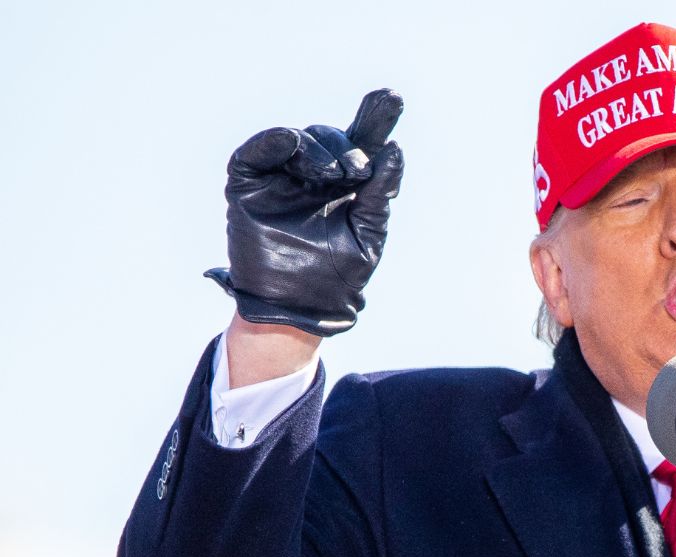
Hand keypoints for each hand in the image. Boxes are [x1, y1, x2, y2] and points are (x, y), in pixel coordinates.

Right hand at [205, 89, 404, 336]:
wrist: (299, 309)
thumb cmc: (338, 275)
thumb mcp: (368, 233)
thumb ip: (379, 193)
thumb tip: (395, 149)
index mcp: (345, 184)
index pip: (361, 144)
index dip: (375, 118)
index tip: (392, 97)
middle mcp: (313, 175)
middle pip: (329, 138)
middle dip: (345, 147)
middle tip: (357, 170)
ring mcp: (281, 177)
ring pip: (298, 140)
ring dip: (318, 149)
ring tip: (335, 173)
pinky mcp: (250, 185)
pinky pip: (256, 152)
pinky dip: (272, 142)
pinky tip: (290, 142)